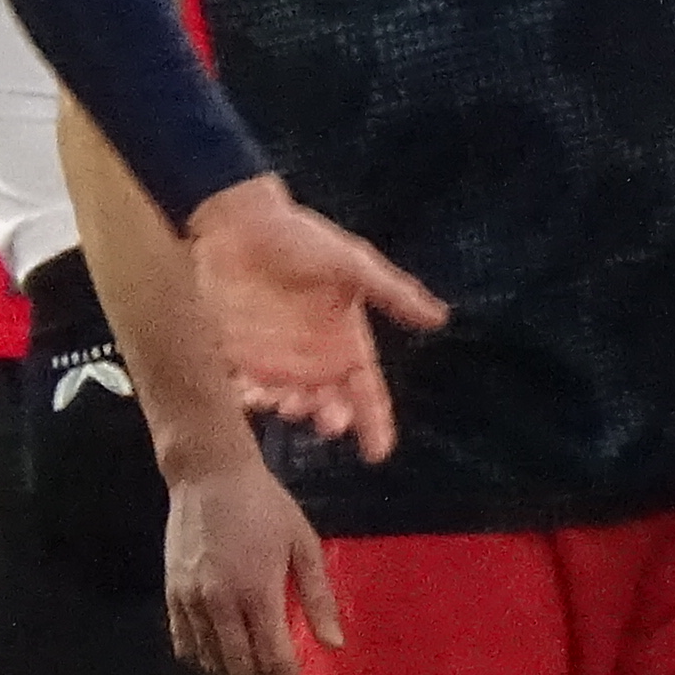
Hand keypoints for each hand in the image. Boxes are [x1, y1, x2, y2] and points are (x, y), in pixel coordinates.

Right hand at [165, 454, 338, 674]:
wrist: (207, 475)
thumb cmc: (265, 505)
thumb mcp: (304, 544)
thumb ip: (318, 596)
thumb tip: (333, 644)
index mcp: (258, 591)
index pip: (275, 660)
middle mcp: (220, 603)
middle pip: (241, 671)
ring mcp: (191, 600)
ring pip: (211, 664)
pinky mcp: (173, 594)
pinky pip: (185, 645)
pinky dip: (205, 666)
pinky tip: (223, 668)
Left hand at [183, 177, 449, 461]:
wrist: (238, 220)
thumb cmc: (299, 238)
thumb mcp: (352, 263)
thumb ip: (392, 292)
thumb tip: (440, 319)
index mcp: (344, 341)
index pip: (365, 389)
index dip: (373, 422)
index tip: (377, 453)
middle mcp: (310, 357)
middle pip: (325, 403)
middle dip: (329, 417)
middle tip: (328, 421)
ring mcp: (271, 358)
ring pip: (284, 400)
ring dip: (287, 408)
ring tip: (287, 404)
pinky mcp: (233, 352)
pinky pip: (239, 386)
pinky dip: (243, 396)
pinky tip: (245, 396)